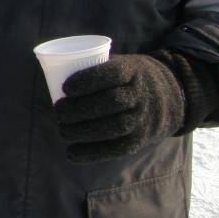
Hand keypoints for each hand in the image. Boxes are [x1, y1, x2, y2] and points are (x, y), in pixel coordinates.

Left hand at [54, 54, 184, 163]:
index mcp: (132, 70)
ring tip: (62, 130)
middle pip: (111, 102)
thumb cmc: (126, 78)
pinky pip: (118, 148)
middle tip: (58, 111)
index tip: (65, 88)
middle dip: (80, 109)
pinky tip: (72, 153)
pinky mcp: (140, 139)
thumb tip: (50, 72)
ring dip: (84, 131)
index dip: (88, 81)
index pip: (112, 74)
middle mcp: (140, 94)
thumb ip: (91, 68)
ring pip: (115, 127)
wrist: (168, 97)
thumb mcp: (117, 64)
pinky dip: (93, 153)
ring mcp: (142, 118)